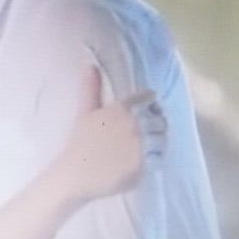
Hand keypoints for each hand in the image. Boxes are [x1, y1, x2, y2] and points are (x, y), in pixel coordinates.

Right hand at [58, 66, 166, 202]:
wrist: (76, 173)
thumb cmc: (80, 142)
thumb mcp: (85, 112)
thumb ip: (91, 88)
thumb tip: (90, 65)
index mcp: (121, 108)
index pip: (148, 98)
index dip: (148, 104)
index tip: (142, 112)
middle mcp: (134, 123)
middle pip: (159, 118)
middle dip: (154, 125)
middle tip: (141, 135)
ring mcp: (140, 145)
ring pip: (163, 138)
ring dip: (157, 142)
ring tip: (142, 148)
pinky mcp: (144, 164)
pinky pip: (159, 157)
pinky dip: (154, 158)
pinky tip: (141, 161)